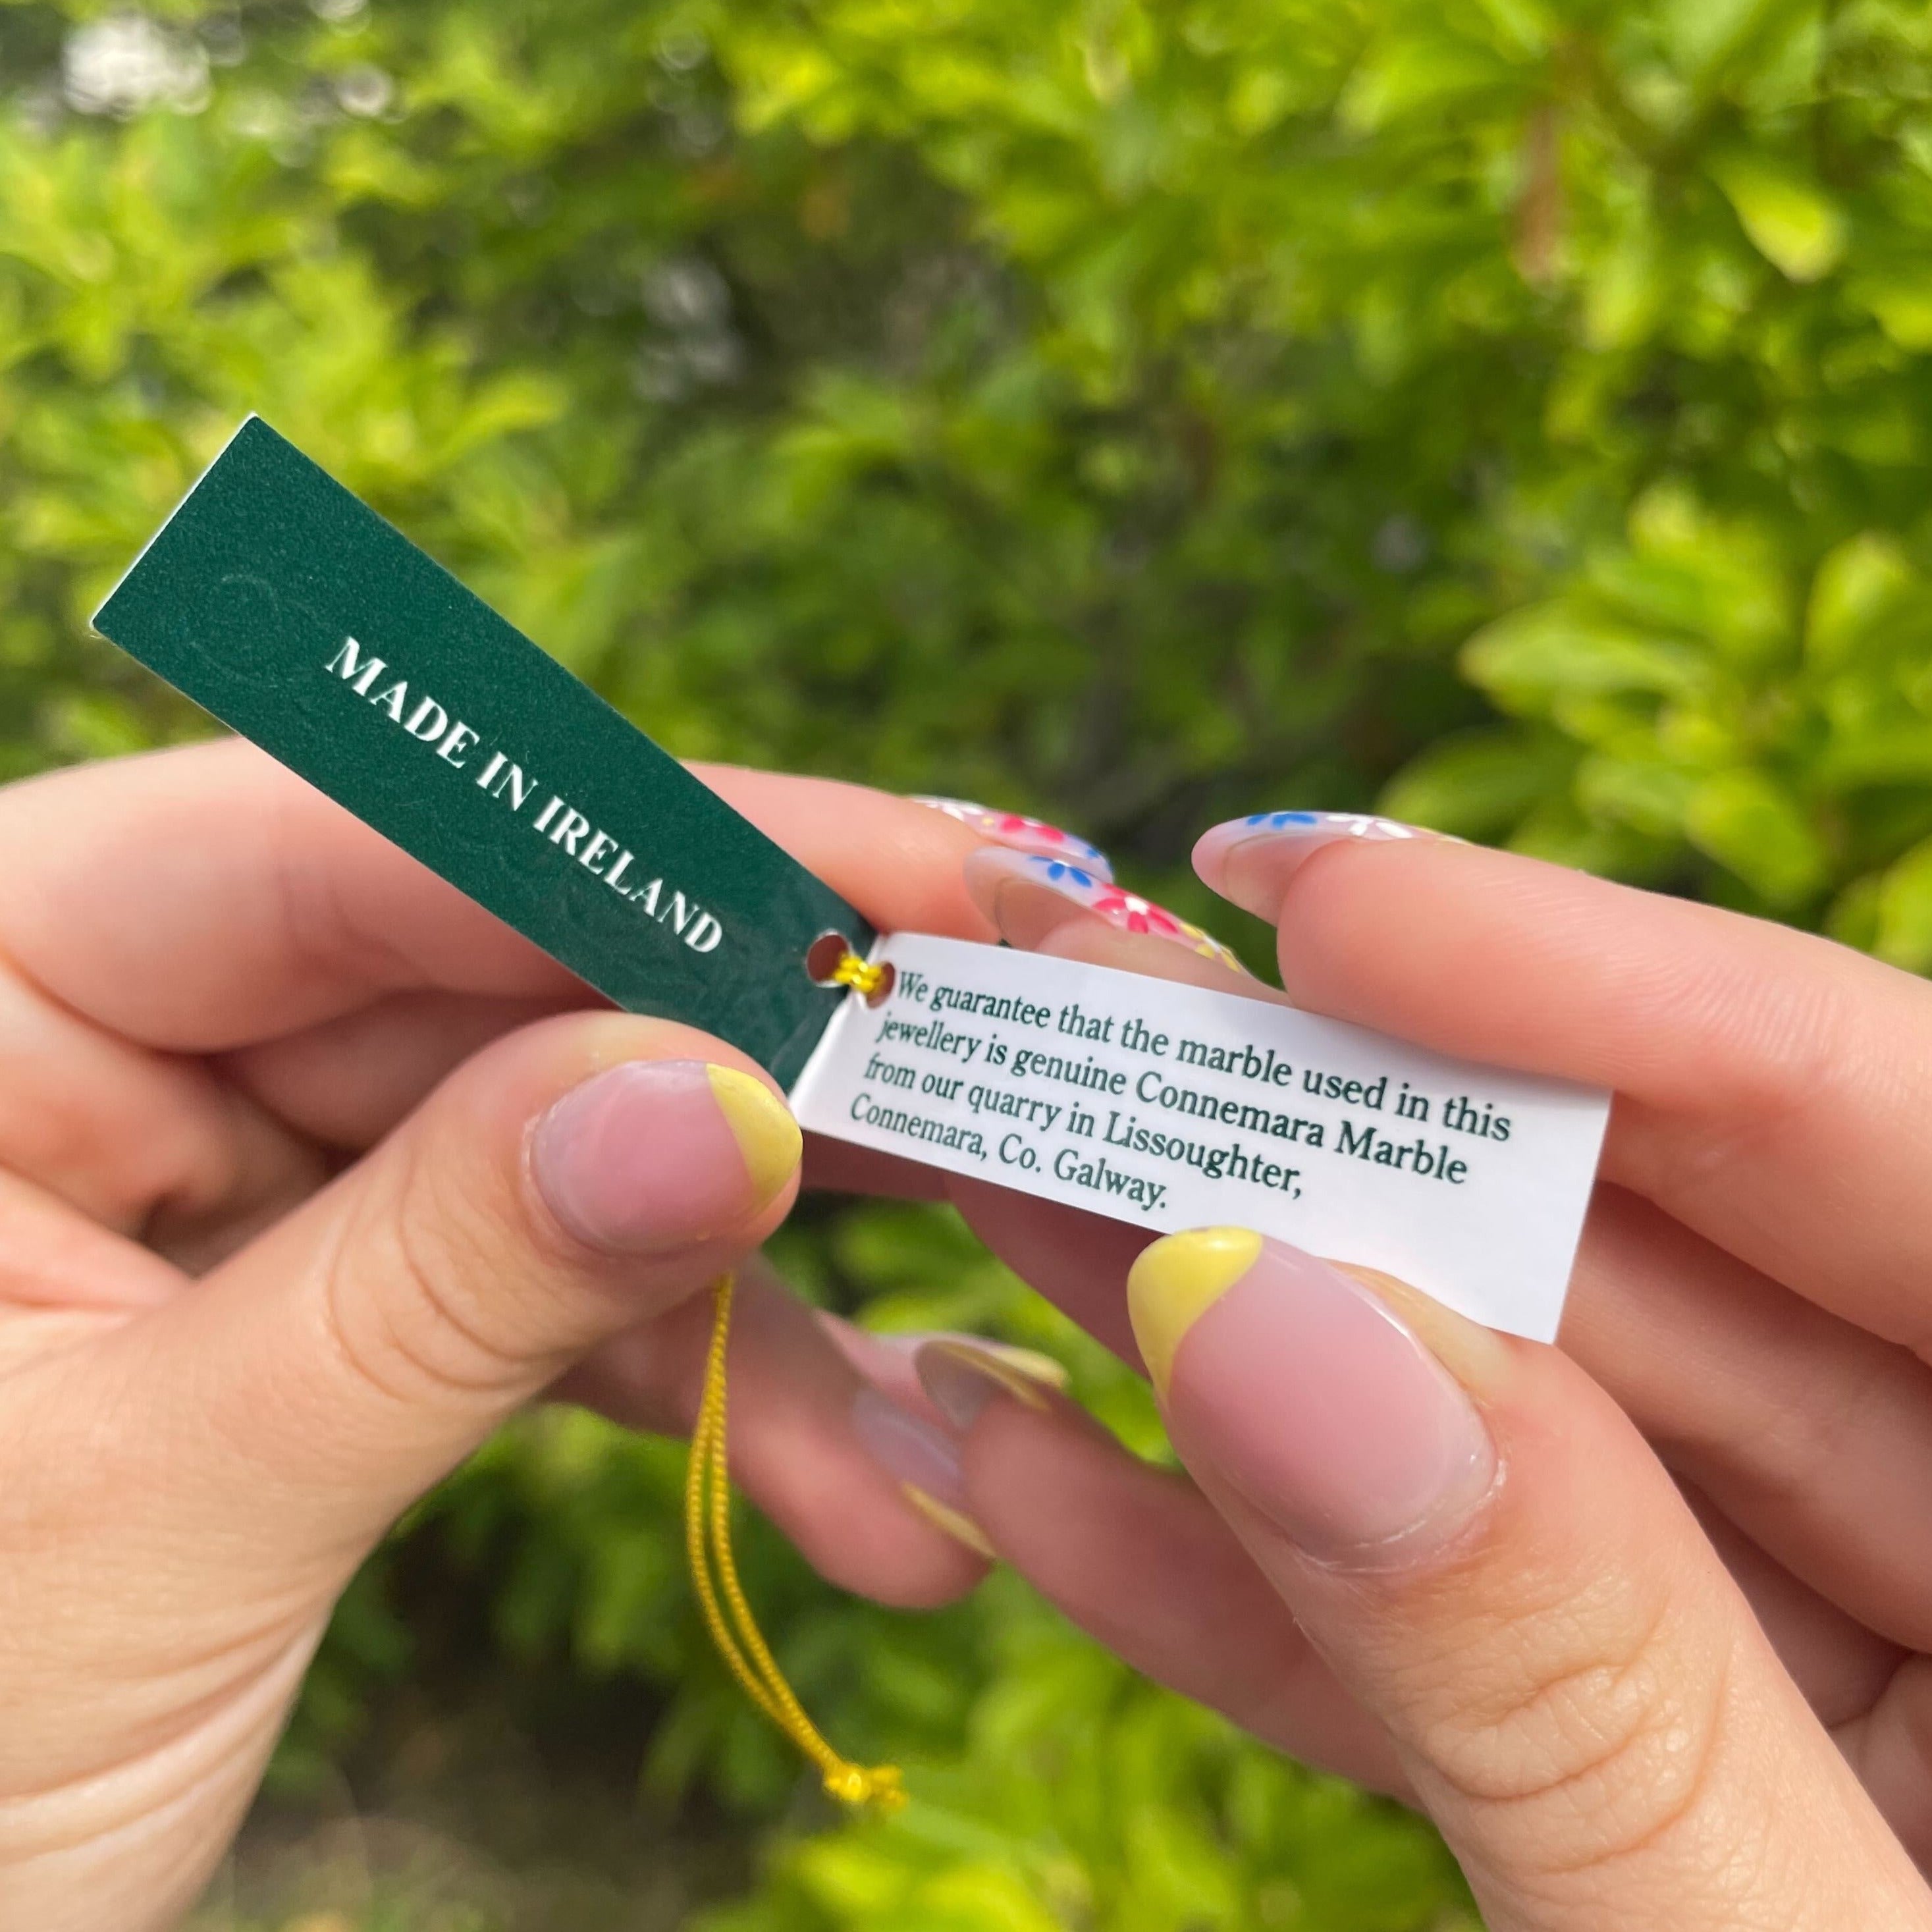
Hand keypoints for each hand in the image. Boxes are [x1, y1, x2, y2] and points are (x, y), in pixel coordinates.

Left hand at [0, 741, 1015, 1930]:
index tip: (919, 876)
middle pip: (494, 980)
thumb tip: (728, 1104)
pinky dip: (693, 1390)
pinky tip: (862, 1496)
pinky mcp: (309, 1302)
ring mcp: (215, 1174)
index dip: (658, 848)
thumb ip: (439, 1285)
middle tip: (1013, 1073)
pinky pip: (531, 1297)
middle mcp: (97, 1037)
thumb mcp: (149, 1519)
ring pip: (549, 1147)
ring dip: (763, 1274)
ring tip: (978, 1334)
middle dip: (760, 1062)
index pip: (349, 845)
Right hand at [877, 822, 1931, 1927]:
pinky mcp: (1684, 1807)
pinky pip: (1472, 1653)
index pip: (1901, 1138)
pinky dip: (1260, 1590)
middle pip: (1663, 1277)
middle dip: (1342, 1162)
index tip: (1311, 892)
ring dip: (1240, 1345)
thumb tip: (1258, 1309)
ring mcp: (1849, 1689)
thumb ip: (1561, 1665)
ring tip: (992, 1205)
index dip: (1602, 988)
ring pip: (1523, 1448)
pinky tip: (1029, 1481)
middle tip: (1072, 1032)